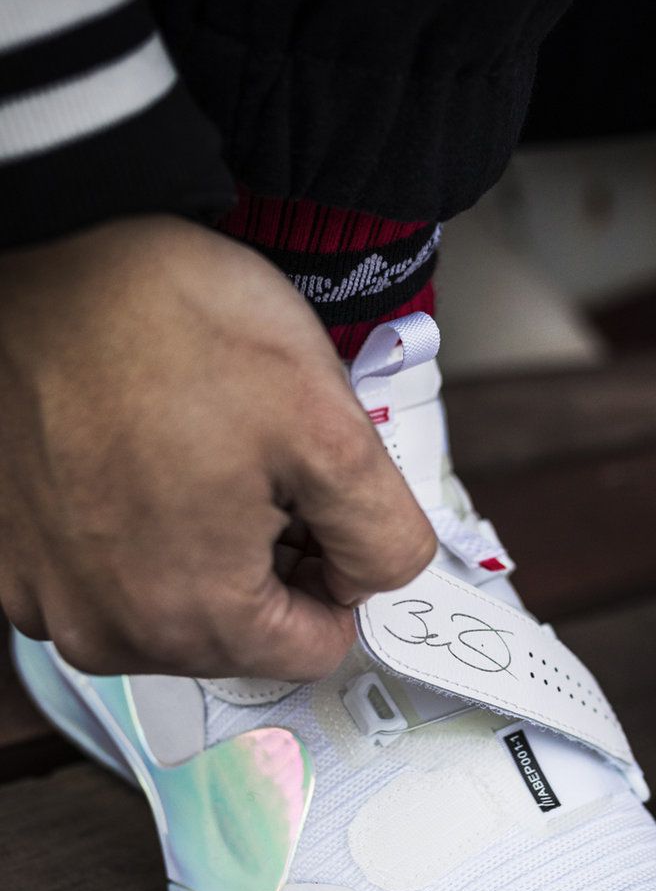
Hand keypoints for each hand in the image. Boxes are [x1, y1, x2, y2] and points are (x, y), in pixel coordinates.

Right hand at [0, 215, 435, 679]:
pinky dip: (133, 531)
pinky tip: (137, 456)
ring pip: (174, 605)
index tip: (322, 506)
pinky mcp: (10, 555)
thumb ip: (383, 534)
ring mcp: (46, 595)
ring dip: (202, 545)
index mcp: (190, 616)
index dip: (340, 572)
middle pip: (243, 633)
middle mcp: (107, 629)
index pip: (316, 646)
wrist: (42, 244)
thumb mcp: (329, 425)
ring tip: (192, 450)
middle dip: (271, 560)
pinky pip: (104, 574)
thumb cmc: (160, 319)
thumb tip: (379, 578)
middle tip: (259, 464)